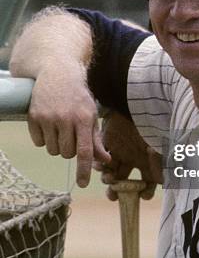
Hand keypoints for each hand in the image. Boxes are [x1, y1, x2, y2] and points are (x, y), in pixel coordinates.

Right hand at [28, 65, 110, 187]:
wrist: (58, 73)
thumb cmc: (78, 97)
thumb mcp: (91, 115)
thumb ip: (96, 139)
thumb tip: (106, 160)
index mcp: (84, 119)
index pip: (85, 151)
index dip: (84, 169)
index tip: (83, 183)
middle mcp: (66, 119)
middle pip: (66, 154)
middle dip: (69, 150)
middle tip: (70, 135)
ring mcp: (48, 117)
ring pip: (52, 150)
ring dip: (56, 144)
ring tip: (60, 128)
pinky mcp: (34, 116)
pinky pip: (38, 142)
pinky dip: (43, 138)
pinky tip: (48, 123)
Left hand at [94, 110, 162, 200]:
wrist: (142, 103)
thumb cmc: (157, 126)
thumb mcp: (164, 148)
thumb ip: (164, 167)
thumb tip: (165, 184)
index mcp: (149, 160)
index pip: (147, 182)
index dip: (144, 192)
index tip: (142, 196)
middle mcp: (135, 157)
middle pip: (124, 181)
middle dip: (118, 191)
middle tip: (114, 195)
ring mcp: (121, 150)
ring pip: (111, 171)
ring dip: (108, 179)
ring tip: (109, 178)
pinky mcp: (108, 140)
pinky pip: (100, 156)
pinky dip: (99, 162)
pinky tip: (100, 165)